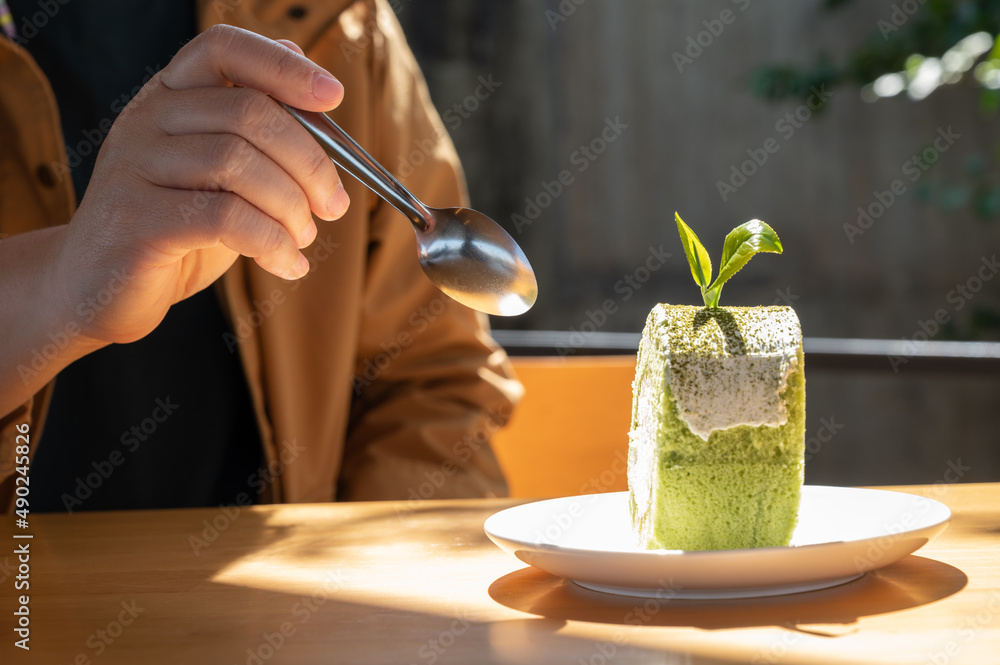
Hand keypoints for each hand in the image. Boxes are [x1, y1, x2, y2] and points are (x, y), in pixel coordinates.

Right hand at [59, 25, 349, 344]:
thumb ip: (260, 142)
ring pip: (239, 165)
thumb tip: (322, 99)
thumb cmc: (175, 231)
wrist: (97, 289)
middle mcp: (147, 120)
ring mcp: (134, 166)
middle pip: (249, 113)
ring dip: (292, 208)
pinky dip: (272, 244)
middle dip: (311, 163)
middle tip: (334, 206)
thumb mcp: (222, 180)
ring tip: (304, 238)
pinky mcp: (135, 220)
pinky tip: (287, 264)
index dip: (284, 67)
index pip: (224, 49)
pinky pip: (226, 219)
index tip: (332, 96)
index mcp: (170, 97)